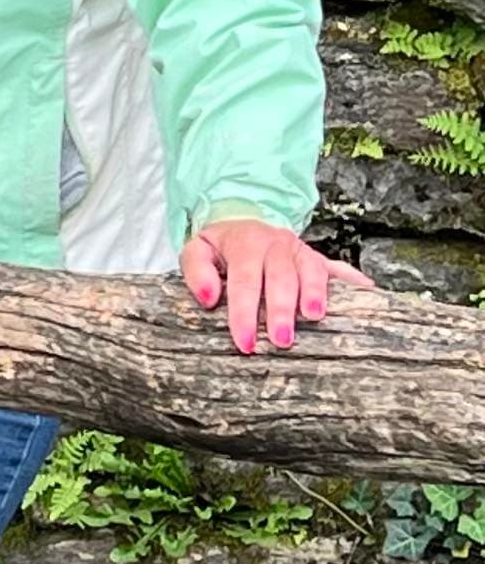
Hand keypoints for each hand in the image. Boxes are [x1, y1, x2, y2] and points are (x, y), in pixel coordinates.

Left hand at [180, 219, 374, 353]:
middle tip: (282, 340)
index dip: (244, 312)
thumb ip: (197, 271)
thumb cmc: (219, 247)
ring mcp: (299, 250)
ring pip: (311, 270)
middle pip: (281, 277)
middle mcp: (275, 244)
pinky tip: (367, 290)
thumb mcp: (196, 251)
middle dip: (282, 310)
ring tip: (315, 317)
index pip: (244, 280)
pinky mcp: (316, 257)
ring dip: (315, 293)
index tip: (245, 342)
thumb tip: (209, 297)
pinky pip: (337, 267)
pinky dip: (352, 279)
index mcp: (245, 243)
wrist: (240, 221)